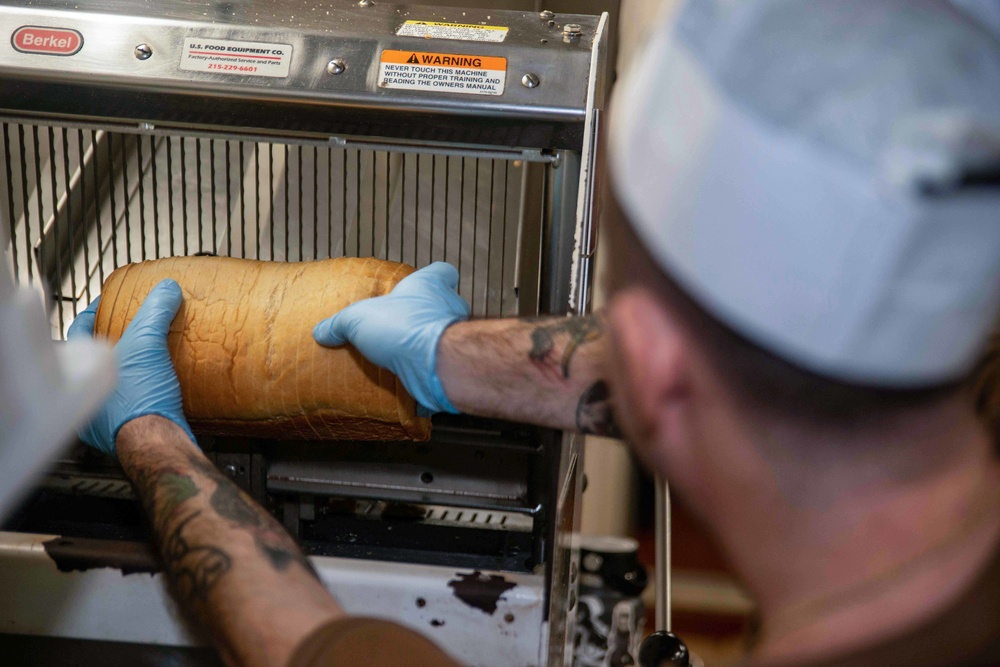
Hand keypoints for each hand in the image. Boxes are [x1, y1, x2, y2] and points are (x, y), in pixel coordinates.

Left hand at [67, 279, 194, 455]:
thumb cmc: (139, 400)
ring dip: (130, 371)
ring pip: (114, 385)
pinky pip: (134, 404)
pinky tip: (162, 386)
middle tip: (132, 331)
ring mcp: (106, 417)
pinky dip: (144, 393)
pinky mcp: (130, 430)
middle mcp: (88, 396)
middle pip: (96, 360)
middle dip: (114, 344)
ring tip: (151, 358)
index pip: (79, 332)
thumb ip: (155, 312)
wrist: (157, 442)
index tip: (107, 304)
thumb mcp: (148, 344)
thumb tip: (167, 289)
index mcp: (82, 371)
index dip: (92, 313)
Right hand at [313, 262, 469, 414]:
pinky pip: (443, 362)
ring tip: (404, 353)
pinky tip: (411, 375)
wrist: (434, 364)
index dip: (434, 276)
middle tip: (402, 326)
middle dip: (425, 315)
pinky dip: (430, 368)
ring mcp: (456, 336)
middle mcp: (448, 307)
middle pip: (442, 304)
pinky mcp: (454, 362)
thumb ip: (339, 324)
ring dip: (427, 343)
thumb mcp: (357, 320)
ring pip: (444, 335)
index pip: (443, 271)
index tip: (418, 286)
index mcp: (429, 286)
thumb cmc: (403, 326)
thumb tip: (320, 332)